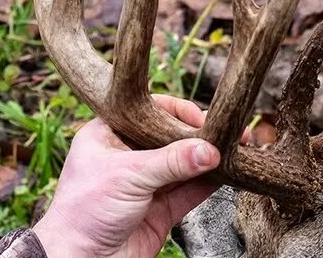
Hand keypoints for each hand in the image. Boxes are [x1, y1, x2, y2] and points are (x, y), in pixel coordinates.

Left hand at [33, 95, 231, 257]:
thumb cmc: (84, 212)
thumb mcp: (128, 175)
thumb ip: (171, 161)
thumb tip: (209, 149)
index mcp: (108, 134)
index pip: (150, 111)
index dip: (178, 112)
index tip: (205, 118)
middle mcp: (127, 155)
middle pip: (171, 137)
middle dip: (200, 136)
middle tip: (231, 132)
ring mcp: (145, 183)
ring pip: (184, 165)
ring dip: (209, 160)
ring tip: (238, 150)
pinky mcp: (159, 209)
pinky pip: (190, 191)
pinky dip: (209, 183)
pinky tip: (228, 173)